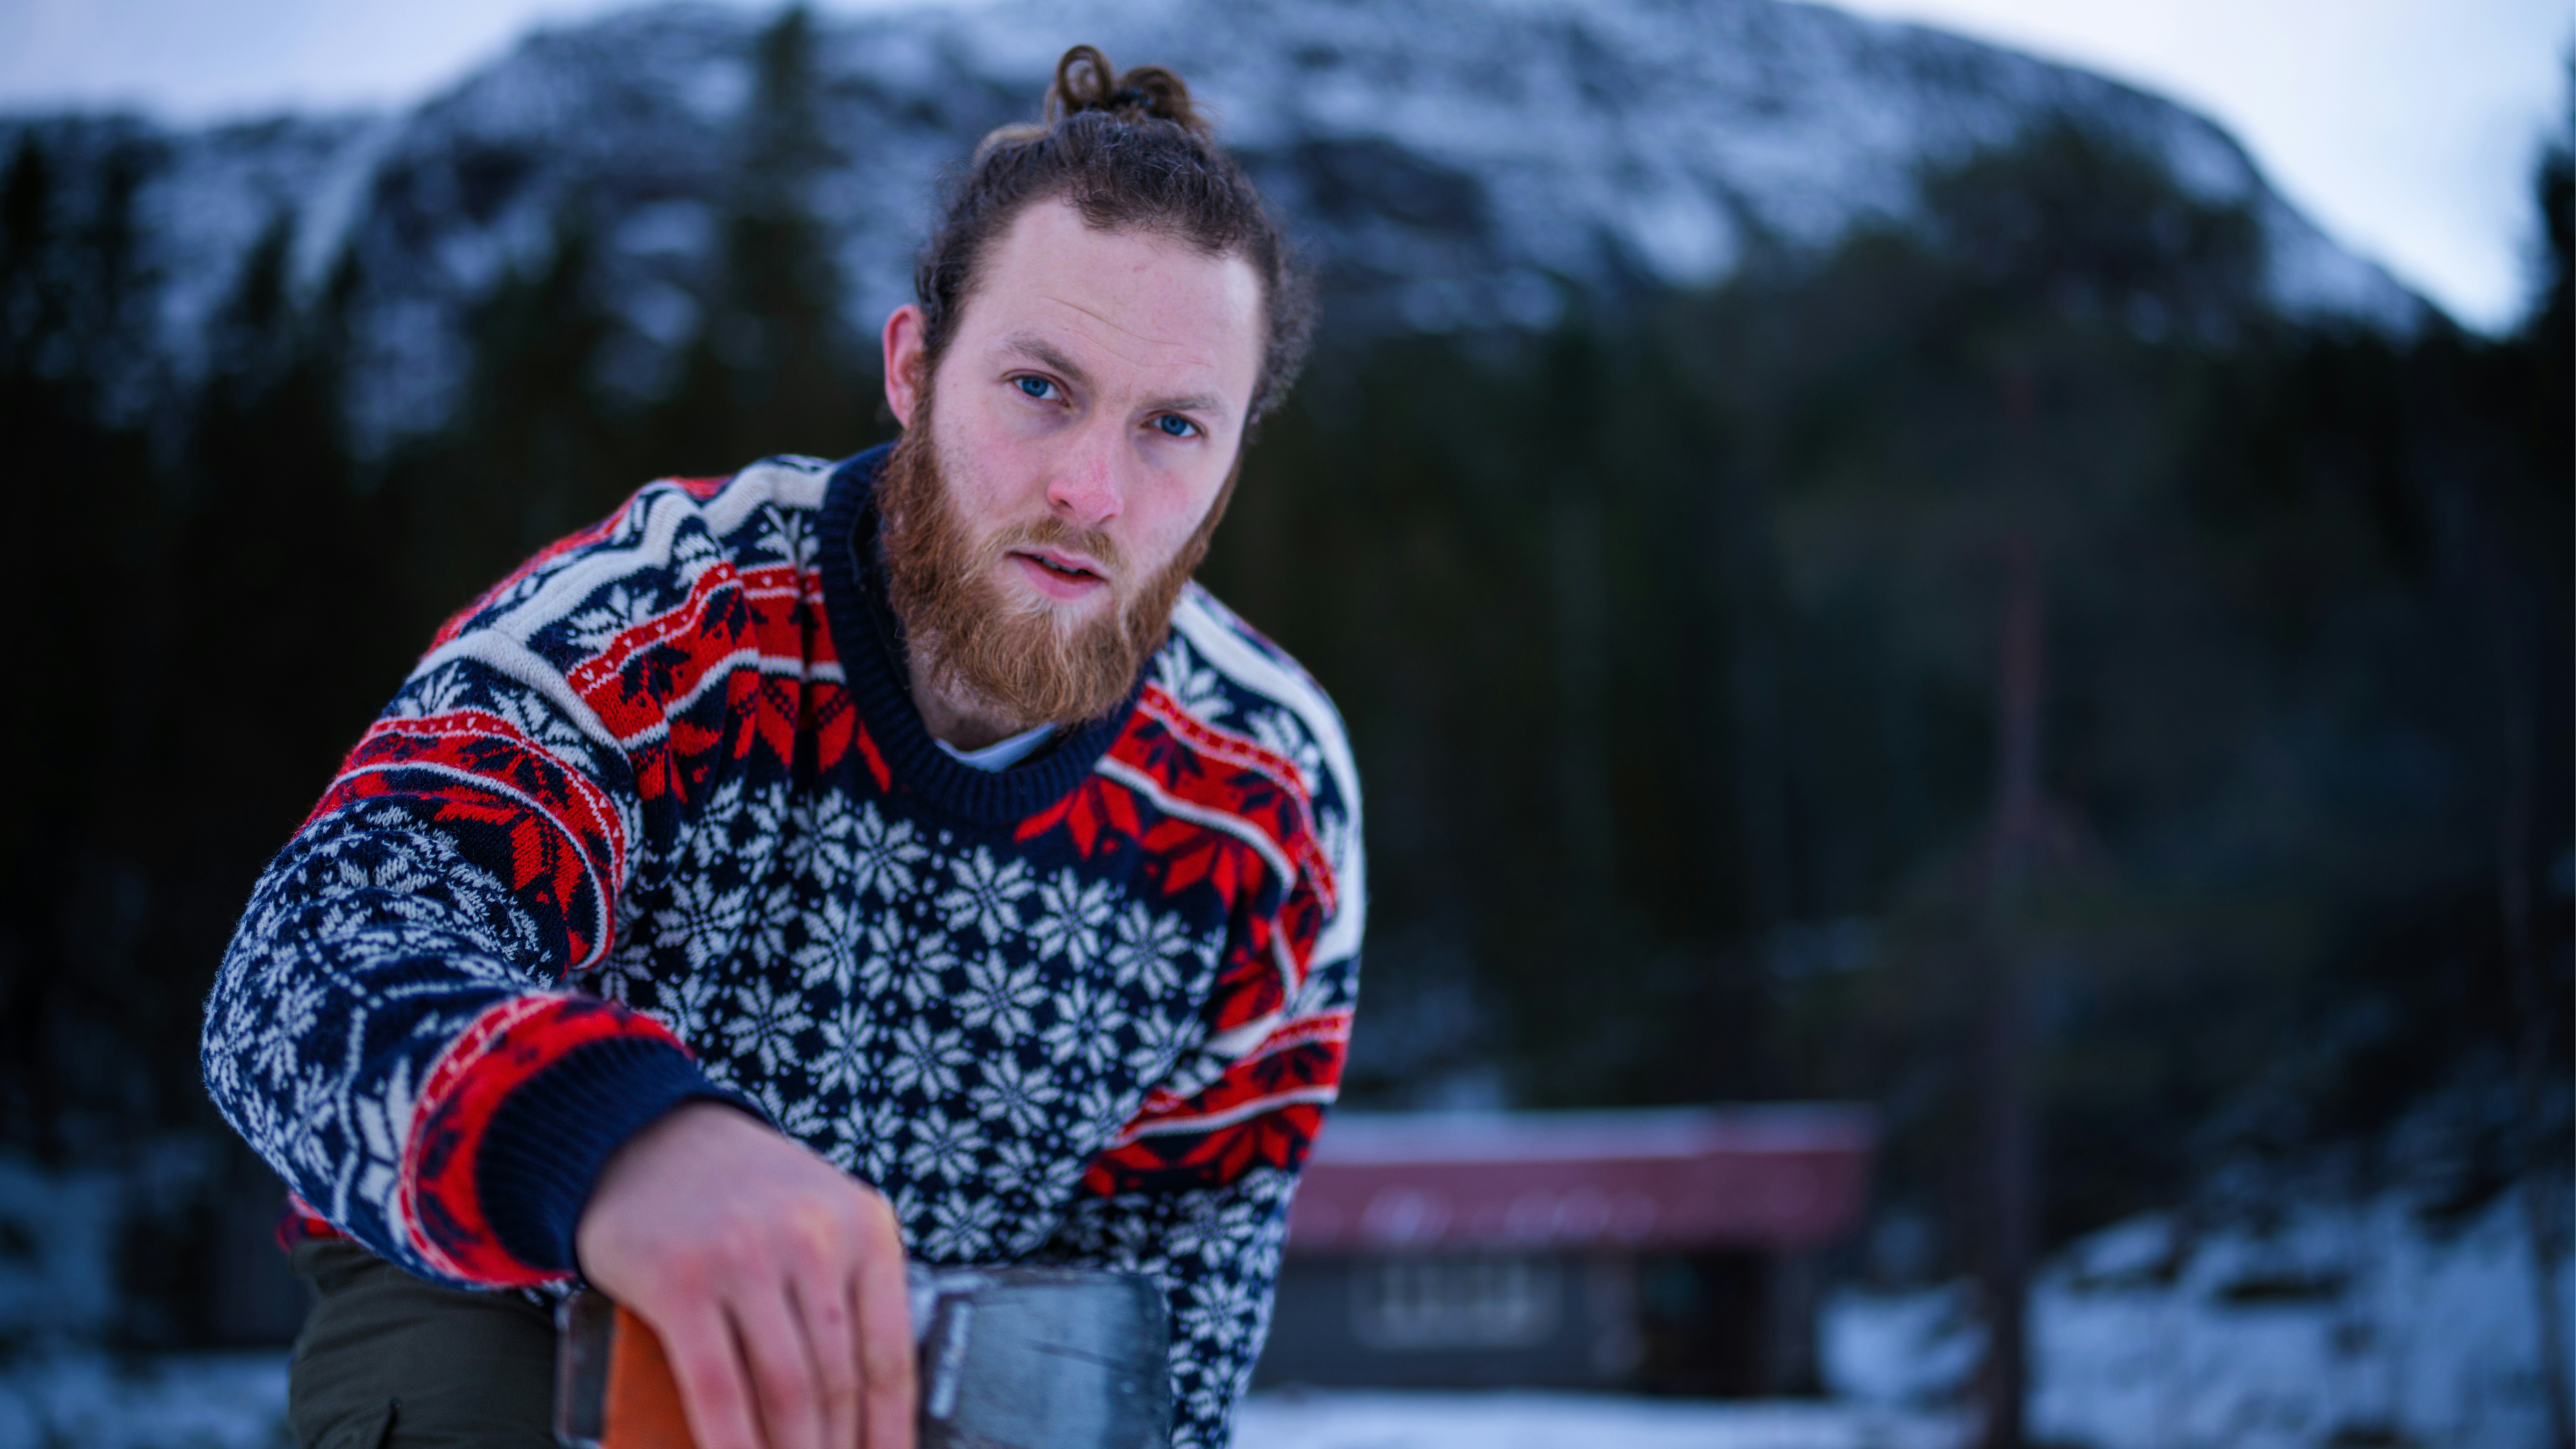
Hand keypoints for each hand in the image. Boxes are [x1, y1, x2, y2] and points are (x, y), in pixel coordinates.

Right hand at [575, 1102, 915, 1448]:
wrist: (650, 1136)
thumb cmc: (746, 1198)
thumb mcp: (823, 1223)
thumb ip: (846, 1300)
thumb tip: (859, 1416)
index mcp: (865, 1228)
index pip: (889, 1356)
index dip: (890, 1431)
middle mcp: (813, 1238)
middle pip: (839, 1382)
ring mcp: (745, 1257)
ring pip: (785, 1390)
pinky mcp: (680, 1281)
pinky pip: (716, 1388)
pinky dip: (730, 1444)